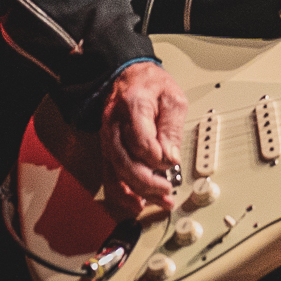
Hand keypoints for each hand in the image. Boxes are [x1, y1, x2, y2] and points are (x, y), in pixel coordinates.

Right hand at [100, 61, 187, 212]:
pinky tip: (136, 203)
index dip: (157, 156)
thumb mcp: (172, 97)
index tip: (172, 161)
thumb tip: (172, 157)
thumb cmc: (151, 86)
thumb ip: (172, 127)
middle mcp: (114, 125)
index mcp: (133, 106)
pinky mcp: (108, 149)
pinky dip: (122, 192)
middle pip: (125, 161)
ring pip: (116, 172)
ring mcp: (108, 139)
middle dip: (147, 181)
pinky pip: (111, 175)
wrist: (127, 77)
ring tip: (158, 202)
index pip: (140, 139)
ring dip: (136, 192)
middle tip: (167, 188)